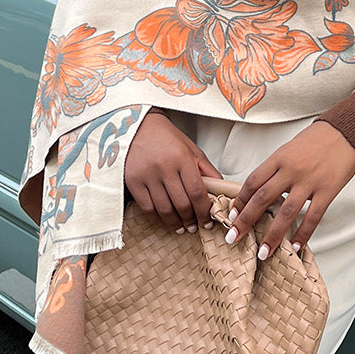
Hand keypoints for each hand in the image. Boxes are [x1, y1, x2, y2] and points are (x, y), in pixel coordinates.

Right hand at [125, 111, 222, 232]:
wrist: (138, 126)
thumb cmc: (168, 138)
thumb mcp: (192, 149)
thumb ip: (207, 170)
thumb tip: (221, 190)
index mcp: (183, 158)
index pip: (197, 192)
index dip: (204, 211)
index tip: (207, 221)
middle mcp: (165, 167)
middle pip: (182, 204)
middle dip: (191, 220)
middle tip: (194, 226)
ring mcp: (147, 175)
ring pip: (164, 209)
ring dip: (175, 222)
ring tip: (181, 226)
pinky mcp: (133, 181)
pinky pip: (147, 207)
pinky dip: (157, 217)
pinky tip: (164, 217)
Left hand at [226, 121, 354, 258]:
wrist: (345, 131)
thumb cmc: (317, 139)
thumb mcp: (289, 148)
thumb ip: (276, 169)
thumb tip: (260, 191)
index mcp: (279, 158)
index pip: (253, 182)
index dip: (240, 201)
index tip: (232, 215)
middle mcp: (290, 170)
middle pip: (262, 199)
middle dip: (245, 221)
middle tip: (234, 237)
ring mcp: (308, 182)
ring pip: (285, 213)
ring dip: (272, 235)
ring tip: (263, 252)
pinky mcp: (327, 191)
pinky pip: (312, 217)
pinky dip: (303, 234)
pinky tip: (295, 246)